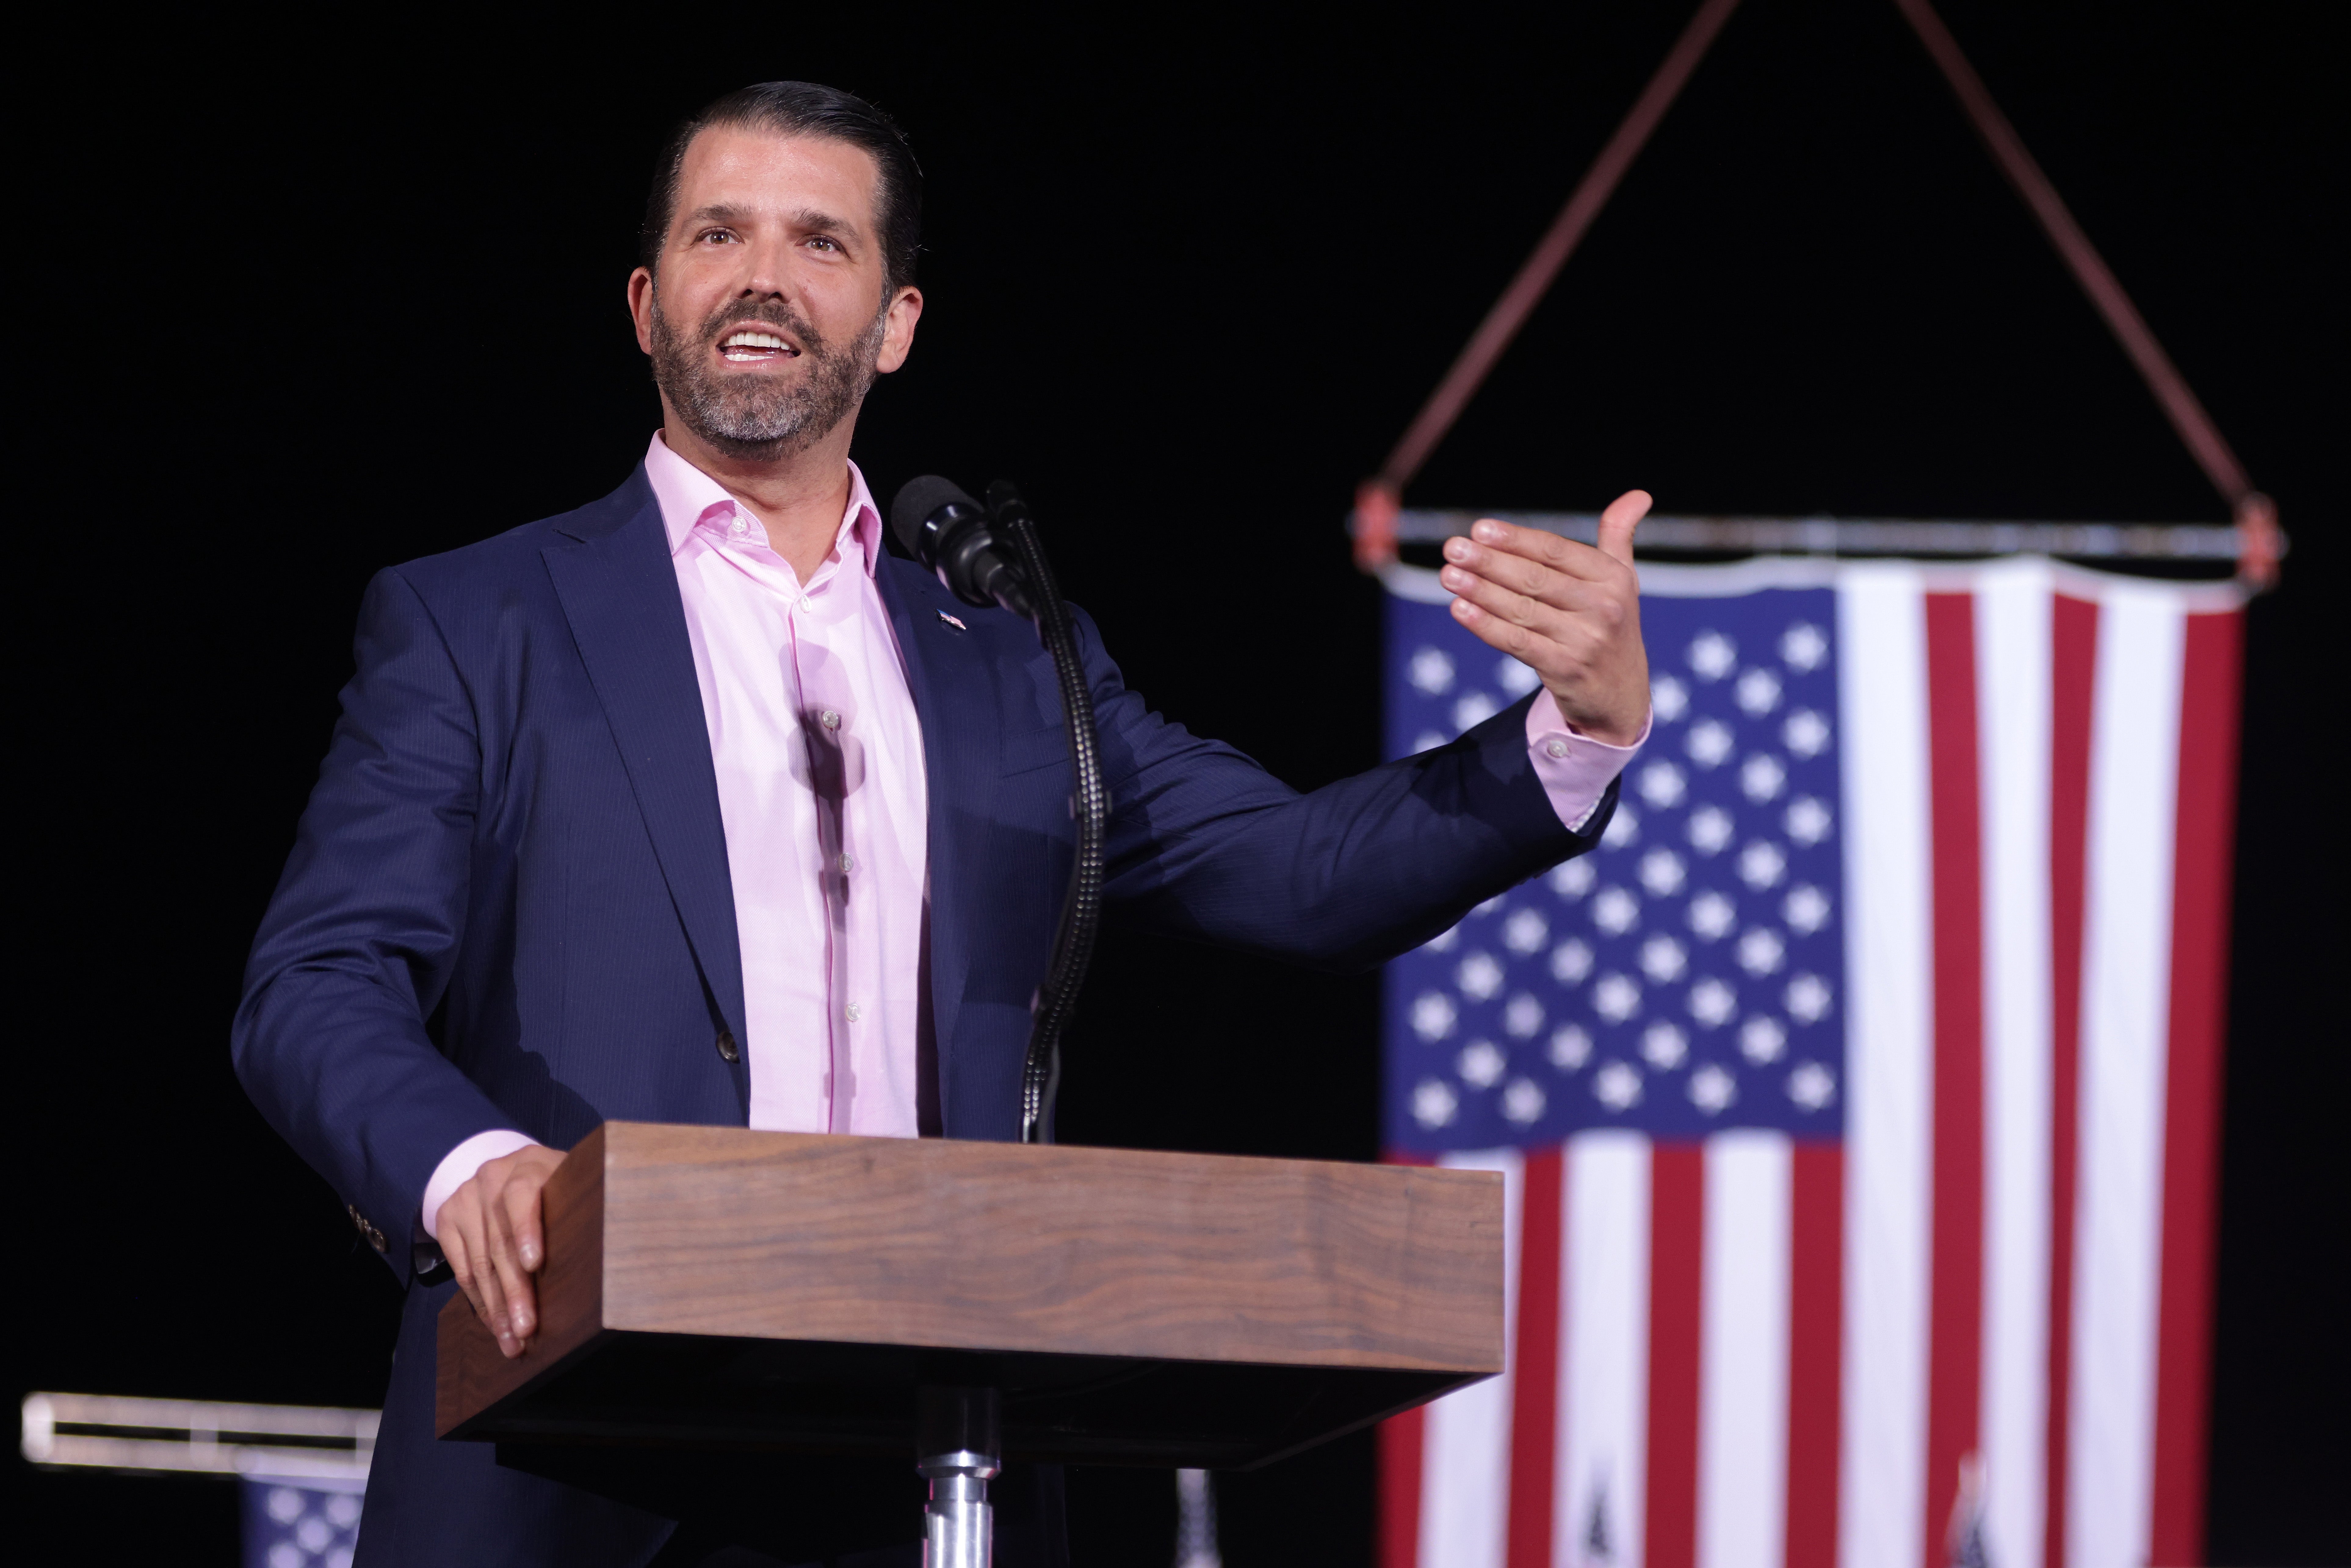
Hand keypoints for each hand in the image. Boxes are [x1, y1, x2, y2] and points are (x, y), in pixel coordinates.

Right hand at [438, 1144, 566, 1359]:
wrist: (511, 1172)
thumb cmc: (558, 1191)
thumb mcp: (573, 1189)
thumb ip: (581, 1213)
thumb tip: (603, 1268)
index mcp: (531, 1163)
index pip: (524, 1192)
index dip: (527, 1229)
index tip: (534, 1264)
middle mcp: (493, 1175)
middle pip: (501, 1240)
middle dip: (514, 1291)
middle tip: (526, 1328)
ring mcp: (466, 1195)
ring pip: (479, 1262)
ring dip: (497, 1308)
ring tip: (512, 1340)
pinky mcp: (447, 1217)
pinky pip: (461, 1270)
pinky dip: (481, 1301)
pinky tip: (495, 1325)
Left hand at [1438, 490, 1651, 746]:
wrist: (1620, 695)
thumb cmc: (1611, 625)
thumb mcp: (1622, 581)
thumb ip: (1619, 535)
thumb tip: (1639, 493)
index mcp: (1614, 578)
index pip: (1556, 551)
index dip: (1515, 539)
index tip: (1479, 529)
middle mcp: (1603, 607)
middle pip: (1535, 578)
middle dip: (1489, 562)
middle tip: (1452, 548)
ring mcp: (1584, 640)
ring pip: (1522, 609)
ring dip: (1480, 590)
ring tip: (1447, 575)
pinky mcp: (1564, 669)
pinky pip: (1517, 642)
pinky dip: (1485, 625)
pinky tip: (1459, 608)